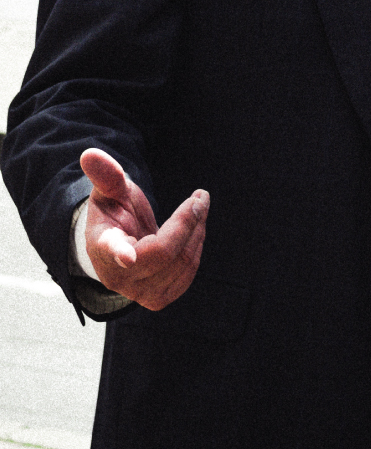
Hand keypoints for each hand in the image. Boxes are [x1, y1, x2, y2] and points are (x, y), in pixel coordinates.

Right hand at [80, 148, 208, 310]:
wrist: (120, 243)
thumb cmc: (115, 213)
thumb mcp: (110, 191)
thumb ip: (106, 175)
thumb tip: (89, 153)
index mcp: (102, 245)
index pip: (112, 250)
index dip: (120, 252)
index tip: (128, 254)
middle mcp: (117, 274)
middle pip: (164, 252)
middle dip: (188, 221)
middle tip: (200, 197)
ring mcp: (137, 291)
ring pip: (180, 263)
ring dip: (198, 231)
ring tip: (199, 207)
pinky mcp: (157, 298)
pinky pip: (186, 276)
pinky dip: (197, 247)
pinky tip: (196, 229)